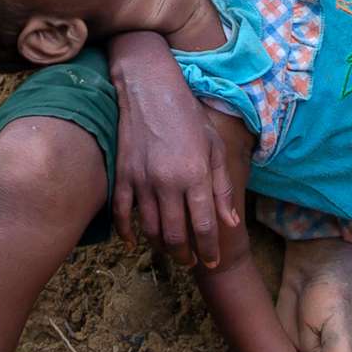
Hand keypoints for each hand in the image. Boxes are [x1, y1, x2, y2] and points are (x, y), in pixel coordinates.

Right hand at [110, 38, 237, 267]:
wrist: (150, 89)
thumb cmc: (188, 115)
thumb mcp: (215, 147)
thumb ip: (222, 187)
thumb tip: (230, 222)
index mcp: (195, 175)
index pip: (204, 226)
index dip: (209, 249)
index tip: (213, 262)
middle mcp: (168, 182)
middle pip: (176, 234)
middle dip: (185, 255)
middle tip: (191, 262)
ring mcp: (142, 180)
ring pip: (150, 228)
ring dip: (161, 247)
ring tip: (171, 252)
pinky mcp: (122, 175)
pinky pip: (121, 213)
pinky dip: (127, 232)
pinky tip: (134, 242)